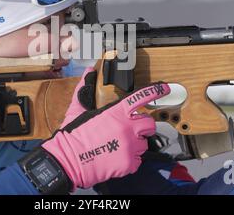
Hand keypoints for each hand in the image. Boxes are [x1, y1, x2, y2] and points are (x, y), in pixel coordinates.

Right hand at [42, 67, 170, 189]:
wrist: (68, 161)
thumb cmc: (73, 135)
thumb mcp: (78, 108)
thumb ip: (86, 87)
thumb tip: (89, 71)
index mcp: (116, 112)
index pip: (141, 97)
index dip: (155, 92)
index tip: (165, 89)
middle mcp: (127, 127)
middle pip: (149, 123)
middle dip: (142, 126)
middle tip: (130, 130)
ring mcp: (130, 146)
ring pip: (144, 143)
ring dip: (135, 144)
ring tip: (116, 146)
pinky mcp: (129, 163)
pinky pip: (138, 160)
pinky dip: (130, 159)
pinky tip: (115, 157)